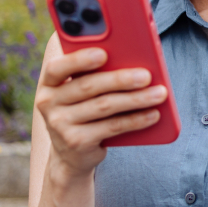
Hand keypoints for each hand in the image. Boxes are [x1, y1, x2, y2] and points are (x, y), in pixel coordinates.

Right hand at [34, 46, 165, 178]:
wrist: (72, 153)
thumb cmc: (84, 108)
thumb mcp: (81, 91)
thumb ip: (95, 73)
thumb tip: (134, 59)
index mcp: (49, 82)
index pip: (57, 68)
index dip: (79, 59)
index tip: (103, 53)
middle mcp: (48, 102)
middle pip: (88, 86)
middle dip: (121, 79)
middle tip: (147, 75)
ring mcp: (60, 124)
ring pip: (104, 106)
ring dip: (135, 99)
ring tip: (160, 93)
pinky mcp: (76, 142)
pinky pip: (112, 127)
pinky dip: (136, 120)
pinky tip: (154, 114)